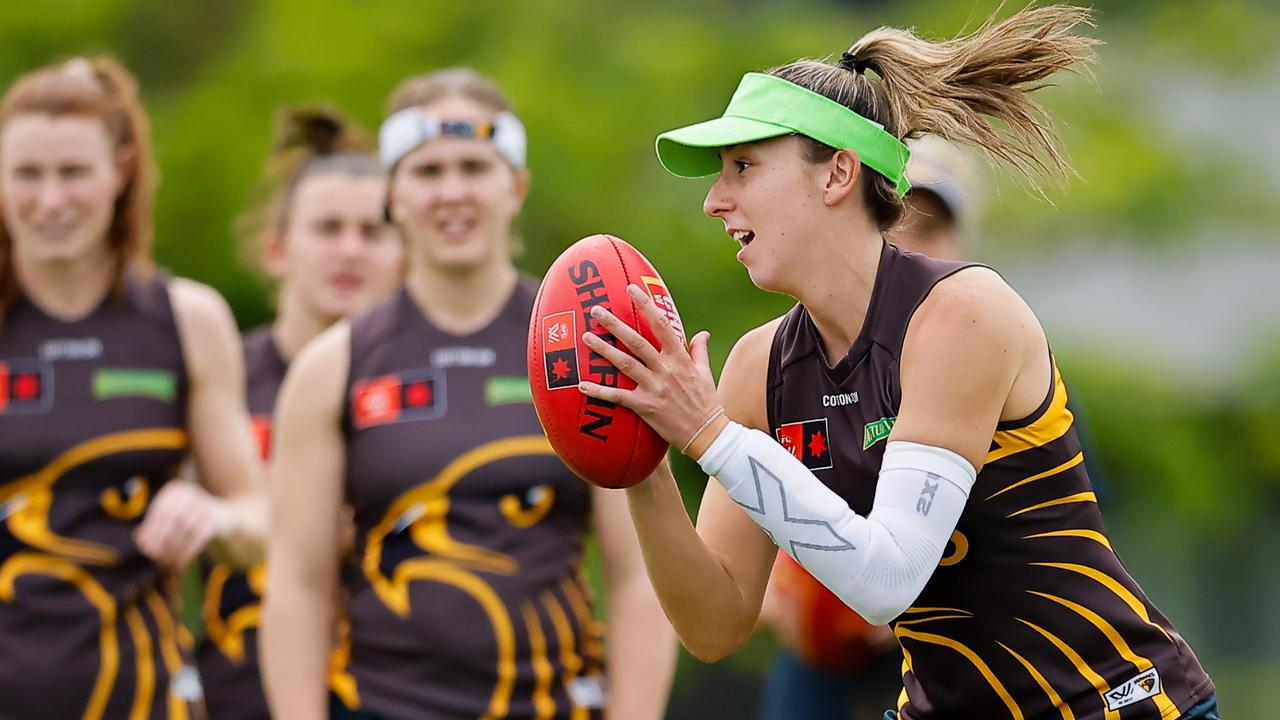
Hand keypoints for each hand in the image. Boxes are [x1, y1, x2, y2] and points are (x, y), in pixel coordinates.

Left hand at [134, 479, 226, 568]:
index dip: (151, 532)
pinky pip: (200, 536)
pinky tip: (181, 563)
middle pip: (172, 519)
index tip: (147, 550)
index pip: (159, 512)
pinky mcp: (217, 517)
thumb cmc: (188, 522)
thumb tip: (140, 540)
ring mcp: (205, 504)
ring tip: (168, 563)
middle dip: (162, 541)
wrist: (224, 519)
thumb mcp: (169, 522)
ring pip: (185, 528)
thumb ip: (152, 529)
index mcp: (174, 491)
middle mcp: (190, 493)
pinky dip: (188, 551)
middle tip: (158, 558)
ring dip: (175, 549)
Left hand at [578, 284, 722, 454]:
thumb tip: (702, 333)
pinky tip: (581, 384)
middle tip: (596, 310)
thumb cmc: (707, 403)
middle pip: (637, 341)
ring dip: (604, 349)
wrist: (708, 435)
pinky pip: (618, 397)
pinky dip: (599, 391)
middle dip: (615, 324)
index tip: (632, 289)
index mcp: (680, 358)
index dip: (646, 305)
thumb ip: (699, 351)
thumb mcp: (705, 373)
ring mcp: (655, 388)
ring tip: (586, 337)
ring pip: (625, 363)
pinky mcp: (646, 406)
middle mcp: (666, 370)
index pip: (663, 325)